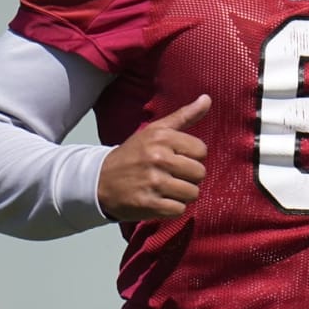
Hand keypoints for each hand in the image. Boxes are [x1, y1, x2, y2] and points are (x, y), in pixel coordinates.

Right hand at [97, 95, 209, 222]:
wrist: (100, 180)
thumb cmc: (133, 154)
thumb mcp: (155, 130)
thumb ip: (184, 116)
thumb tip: (207, 99)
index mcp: (161, 137)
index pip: (201, 150)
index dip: (192, 157)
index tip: (178, 158)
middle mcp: (157, 158)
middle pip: (199, 173)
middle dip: (189, 177)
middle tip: (172, 175)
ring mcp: (153, 182)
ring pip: (192, 193)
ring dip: (182, 194)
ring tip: (166, 188)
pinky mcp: (148, 203)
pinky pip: (179, 210)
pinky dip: (172, 208)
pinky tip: (160, 200)